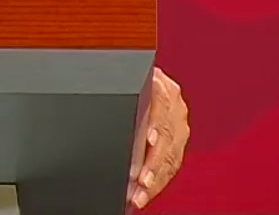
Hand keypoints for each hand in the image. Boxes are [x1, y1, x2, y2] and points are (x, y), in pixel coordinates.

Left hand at [130, 66, 188, 208]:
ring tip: (140, 195)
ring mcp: (179, 125)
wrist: (137, 83)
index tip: (148, 140)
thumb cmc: (120, 85)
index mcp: (161, 86)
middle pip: (169, 136)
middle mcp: (174, 105)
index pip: (162, 105)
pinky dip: (157, 180)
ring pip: (172, 155)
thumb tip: (99, 112)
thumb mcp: (119, 85)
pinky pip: (171, 164)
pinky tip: (145, 192)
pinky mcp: (178, 142)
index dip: (156, 124)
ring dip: (156, 178)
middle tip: (140, 182)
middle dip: (154, 163)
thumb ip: (119, 96)